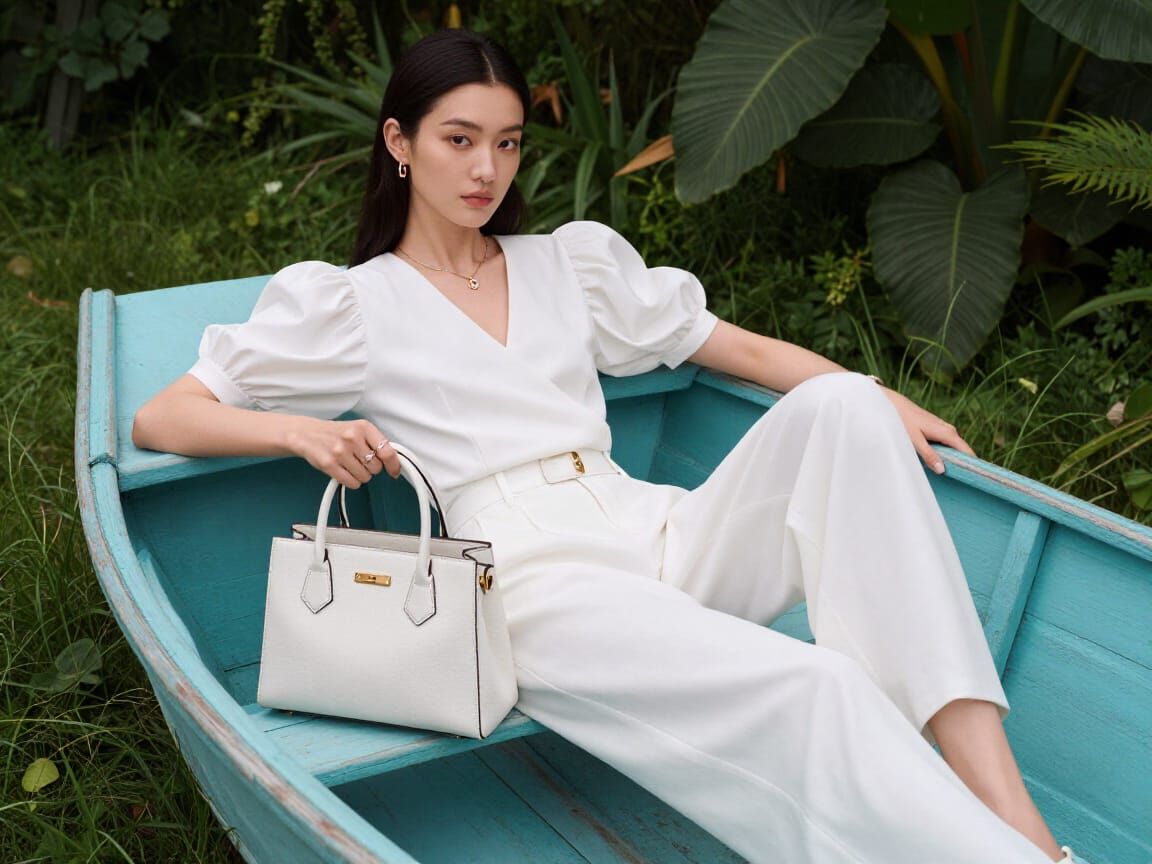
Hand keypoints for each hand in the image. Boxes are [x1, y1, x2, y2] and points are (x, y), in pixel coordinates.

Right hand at [285, 417, 401, 486]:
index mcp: (363, 427)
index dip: (393, 465)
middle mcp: (352, 438)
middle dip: (372, 468)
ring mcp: (340, 451)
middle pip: (376, 467)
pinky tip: (344, 471)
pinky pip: (352, 483)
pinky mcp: (329, 465)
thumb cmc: (336, 434)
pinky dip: (352, 481)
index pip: (387, 451)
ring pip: (365, 477)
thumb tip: (394, 461)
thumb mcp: (358, 430)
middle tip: (360, 461)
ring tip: (350, 464)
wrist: (307, 434)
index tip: (394, 471)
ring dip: (361, 475)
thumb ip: (375, 442)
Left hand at [882, 388, 974, 474]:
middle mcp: (949, 430)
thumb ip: (929, 455)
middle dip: (962, 464)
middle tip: (961, 480)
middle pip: (961, 451)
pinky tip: (939, 463)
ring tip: (952, 475)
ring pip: (953, 447)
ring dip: (953, 459)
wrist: (894, 405)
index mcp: (948, 433)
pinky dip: (945, 453)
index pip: (966, 451)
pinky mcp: (936, 429)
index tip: (975, 477)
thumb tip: (942, 470)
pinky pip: (946, 444)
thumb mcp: (915, 441)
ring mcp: (943, 429)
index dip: (972, 464)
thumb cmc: (904, 422)